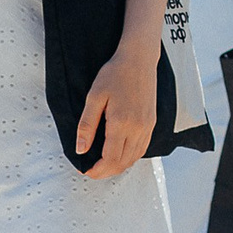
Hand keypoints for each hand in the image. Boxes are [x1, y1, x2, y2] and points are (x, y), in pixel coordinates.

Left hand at [77, 46, 158, 177]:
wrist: (138, 60)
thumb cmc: (116, 74)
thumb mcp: (94, 97)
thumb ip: (87, 125)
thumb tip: (81, 149)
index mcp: (122, 123)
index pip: (110, 159)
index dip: (97, 170)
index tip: (85, 171)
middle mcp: (138, 128)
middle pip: (123, 163)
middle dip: (106, 172)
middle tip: (91, 170)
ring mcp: (147, 126)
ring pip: (134, 158)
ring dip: (118, 166)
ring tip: (103, 165)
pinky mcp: (151, 123)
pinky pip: (142, 148)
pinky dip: (130, 157)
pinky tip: (120, 154)